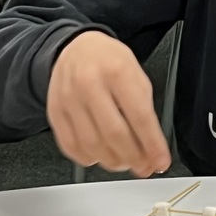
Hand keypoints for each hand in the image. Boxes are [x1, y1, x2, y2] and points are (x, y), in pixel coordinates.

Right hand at [47, 31, 170, 177]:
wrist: (76, 49)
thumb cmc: (110, 62)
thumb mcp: (137, 75)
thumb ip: (145, 109)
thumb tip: (152, 146)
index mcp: (117, 71)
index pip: (139, 116)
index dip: (152, 144)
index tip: (161, 160)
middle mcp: (89, 85)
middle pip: (114, 134)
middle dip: (134, 157)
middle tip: (145, 166)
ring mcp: (68, 100)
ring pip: (92, 145)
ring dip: (113, 161)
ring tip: (126, 163)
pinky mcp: (54, 112)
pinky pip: (71, 146)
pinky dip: (89, 159)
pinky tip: (102, 157)